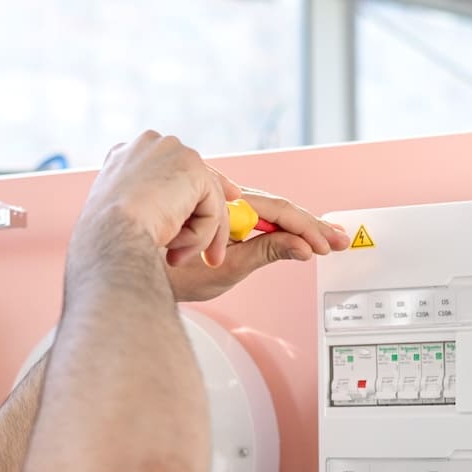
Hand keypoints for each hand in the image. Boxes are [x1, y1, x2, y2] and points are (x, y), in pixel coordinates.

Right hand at [76, 131, 239, 267]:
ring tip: (177, 258)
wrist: (111, 236)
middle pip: (194, 178)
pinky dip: (201, 235)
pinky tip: (176, 246)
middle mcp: (150, 144)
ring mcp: (173, 152)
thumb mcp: (123, 218)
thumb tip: (180, 218)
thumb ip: (149, 207)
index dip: (188, 190)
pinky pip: (213, 209)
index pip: (168, 168)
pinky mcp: (194, 168)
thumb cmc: (108, 238)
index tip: (203, 210)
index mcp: (125, 155)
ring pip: (205, 198)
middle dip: (209, 214)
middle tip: (214, 254)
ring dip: (198, 235)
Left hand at [168, 186, 352, 301]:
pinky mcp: (212, 214)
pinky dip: (272, 224)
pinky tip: (290, 232)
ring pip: (263, 209)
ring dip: (295, 223)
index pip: (282, 213)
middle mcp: (224, 199)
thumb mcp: (225, 268)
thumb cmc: (168, 271)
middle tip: (339, 239)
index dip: (310, 229)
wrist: (133, 267)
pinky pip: (246, 213)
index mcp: (230, 207)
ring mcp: (217, 205)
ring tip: (323, 235)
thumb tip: (301, 246)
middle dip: (311, 225)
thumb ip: (265, 252)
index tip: (331, 244)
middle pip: (277, 208)